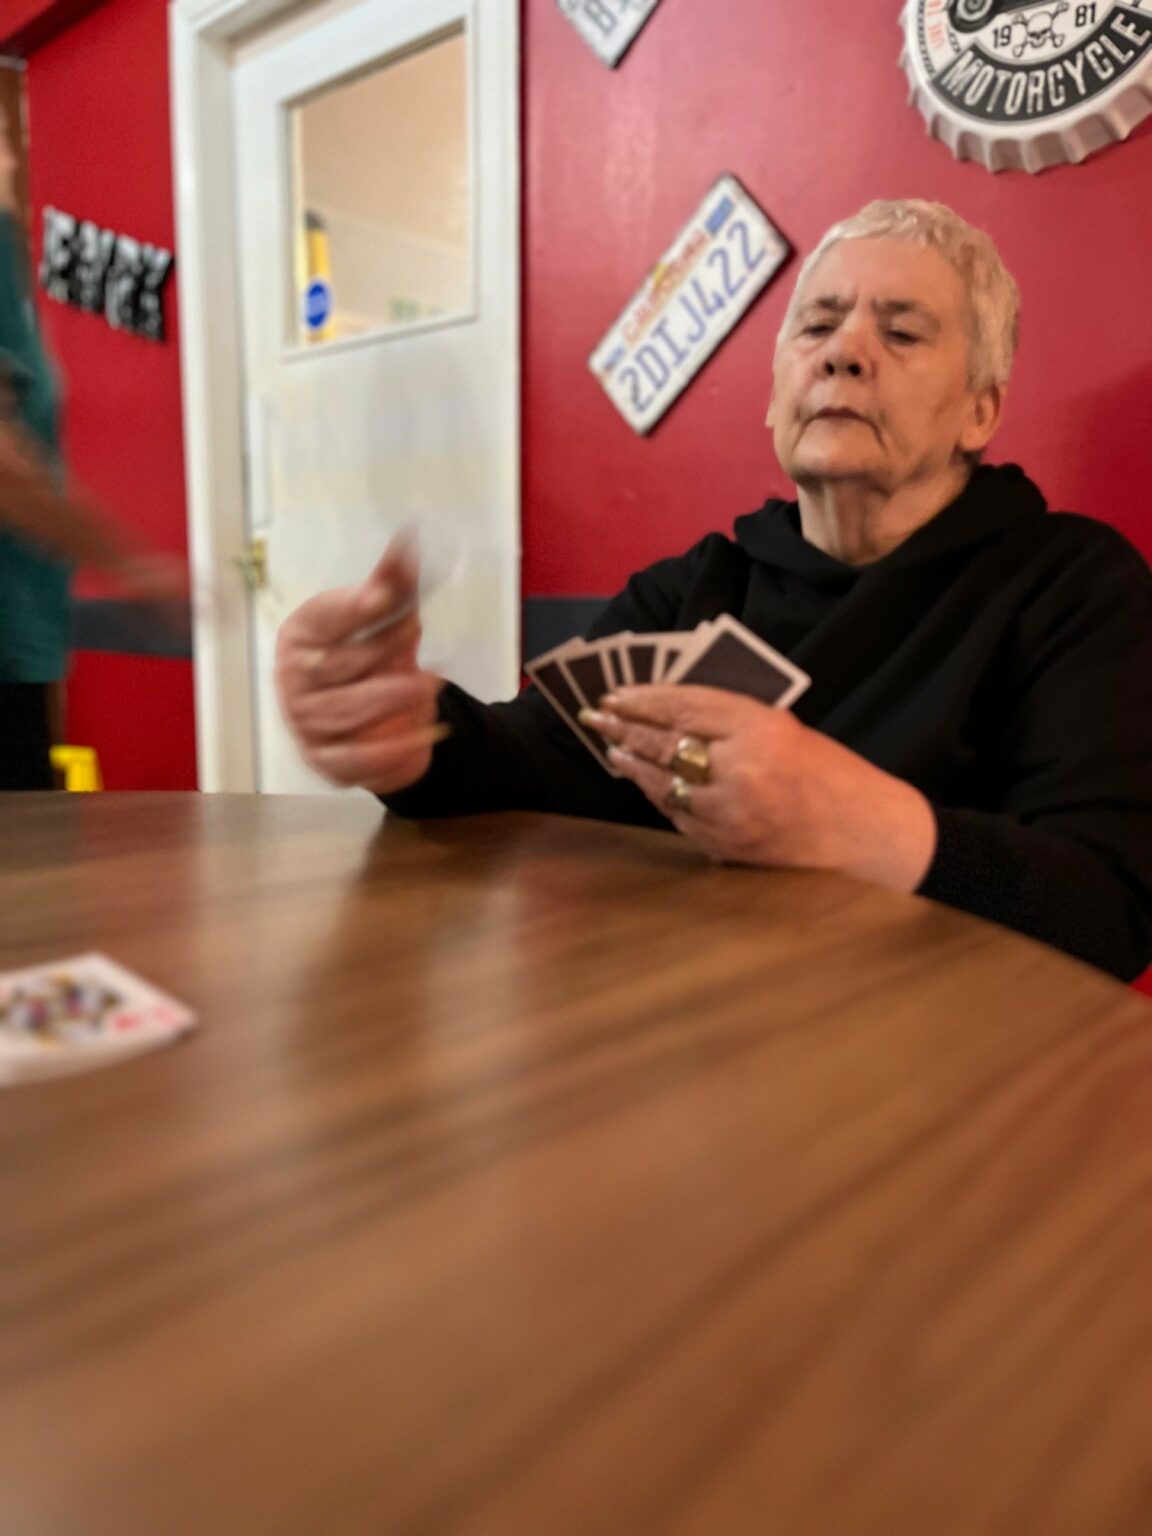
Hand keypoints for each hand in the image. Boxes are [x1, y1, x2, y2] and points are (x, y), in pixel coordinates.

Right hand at [274, 538, 446, 793]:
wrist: (374, 717)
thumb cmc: (370, 656)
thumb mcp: (385, 618)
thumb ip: (394, 583)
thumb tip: (410, 537)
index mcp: (301, 634)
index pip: (325, 618)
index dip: (356, 607)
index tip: (386, 596)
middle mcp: (294, 678)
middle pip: (339, 663)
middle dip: (383, 650)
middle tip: (419, 640)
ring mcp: (304, 722)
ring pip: (346, 710)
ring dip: (391, 697)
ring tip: (431, 684)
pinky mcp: (325, 760)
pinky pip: (354, 758)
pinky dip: (390, 749)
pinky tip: (427, 732)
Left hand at [581, 684, 937, 892]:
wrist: (866, 835)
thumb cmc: (830, 774)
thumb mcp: (785, 730)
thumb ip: (731, 721)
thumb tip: (670, 711)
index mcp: (762, 729)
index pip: (686, 705)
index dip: (645, 699)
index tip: (617, 694)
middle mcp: (741, 770)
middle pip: (665, 743)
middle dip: (625, 728)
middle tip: (596, 716)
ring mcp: (729, 813)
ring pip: (662, 783)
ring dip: (633, 764)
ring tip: (614, 746)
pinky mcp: (724, 845)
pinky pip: (678, 816)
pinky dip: (660, 795)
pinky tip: (646, 782)